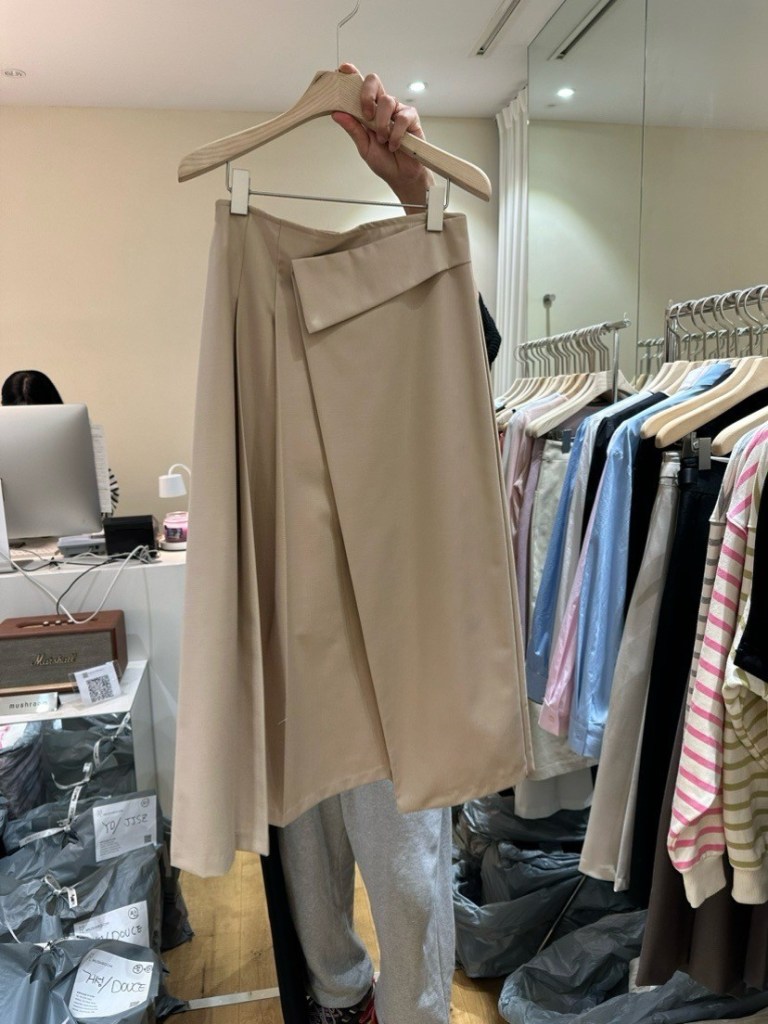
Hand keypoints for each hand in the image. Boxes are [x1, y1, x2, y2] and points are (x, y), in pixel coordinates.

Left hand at [332, 64, 433, 212]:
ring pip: (387, 101)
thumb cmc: (384, 161)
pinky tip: (393, 144)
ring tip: (382, 140)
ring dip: (381, 123)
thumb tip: (337, 113)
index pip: (360, 87)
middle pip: (374, 82)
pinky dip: (395, 134)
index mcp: (369, 110)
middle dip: (366, 95)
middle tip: (366, 115)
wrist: (401, 176)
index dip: (352, 75)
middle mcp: (382, 107)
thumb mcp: (364, 146)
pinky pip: (401, 118)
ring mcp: (397, 110)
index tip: (344, 69)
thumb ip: (353, 128)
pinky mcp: (411, 118)